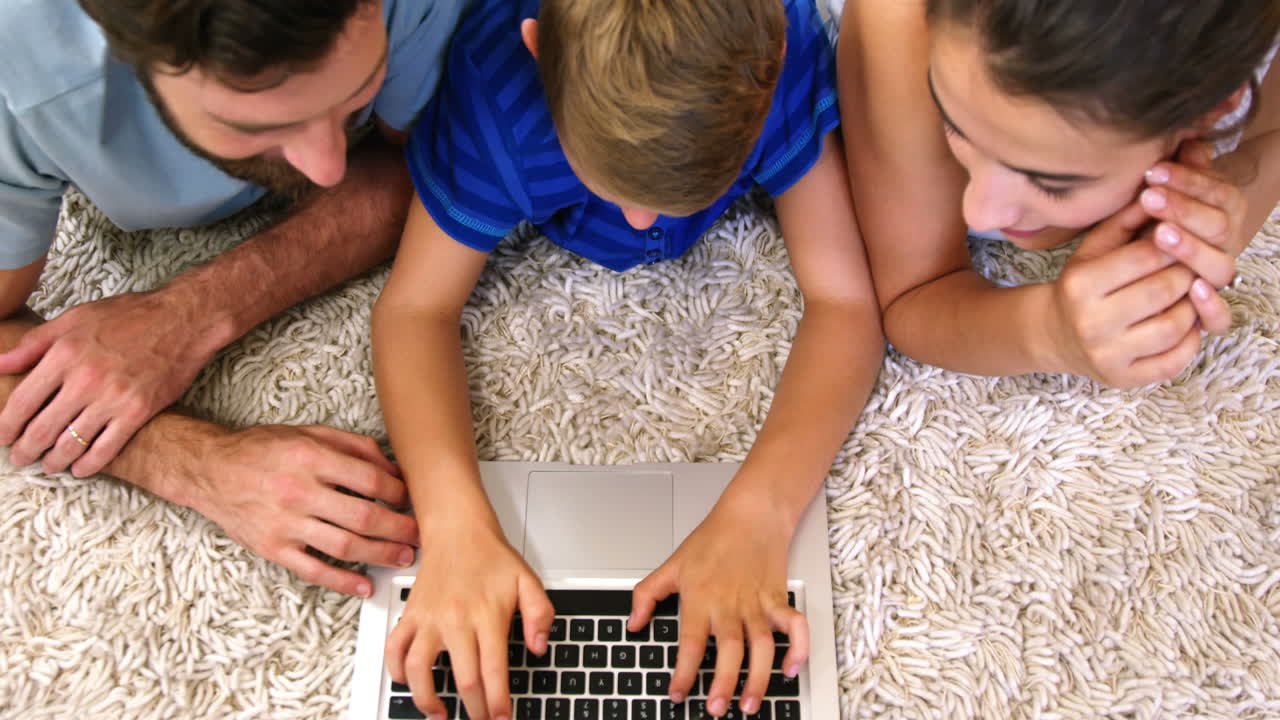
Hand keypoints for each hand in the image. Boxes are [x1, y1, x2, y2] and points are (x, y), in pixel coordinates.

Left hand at [0, 290, 217, 476]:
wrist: (182, 320)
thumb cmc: (130, 315)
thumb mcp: (75, 317)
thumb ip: (34, 343)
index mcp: (64, 354)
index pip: (22, 401)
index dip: (6, 425)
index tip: (2, 436)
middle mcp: (85, 379)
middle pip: (42, 428)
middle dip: (25, 450)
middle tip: (20, 457)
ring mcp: (113, 398)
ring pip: (71, 443)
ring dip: (54, 461)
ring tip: (48, 465)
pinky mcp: (138, 412)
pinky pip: (106, 448)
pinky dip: (89, 464)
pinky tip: (80, 469)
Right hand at [188, 424, 419, 595]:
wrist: (210, 470)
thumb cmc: (262, 450)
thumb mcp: (310, 432)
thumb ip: (354, 446)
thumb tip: (393, 467)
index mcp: (310, 457)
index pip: (370, 480)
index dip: (398, 492)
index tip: (411, 499)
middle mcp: (298, 491)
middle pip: (363, 517)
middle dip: (399, 529)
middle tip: (418, 535)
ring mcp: (285, 523)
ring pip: (344, 546)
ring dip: (380, 555)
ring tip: (402, 557)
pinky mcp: (273, 548)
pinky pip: (313, 570)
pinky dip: (342, 581)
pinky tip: (364, 585)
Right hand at [387, 517, 553, 719]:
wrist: (457, 530)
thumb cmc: (491, 557)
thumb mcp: (528, 581)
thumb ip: (539, 615)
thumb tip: (539, 646)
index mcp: (486, 616)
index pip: (493, 670)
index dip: (497, 703)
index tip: (502, 719)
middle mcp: (455, 620)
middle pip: (463, 679)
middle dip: (474, 710)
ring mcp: (428, 620)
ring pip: (419, 670)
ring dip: (427, 700)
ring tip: (440, 714)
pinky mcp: (411, 615)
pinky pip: (394, 649)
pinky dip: (397, 671)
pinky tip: (409, 682)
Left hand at [629, 491, 807, 717]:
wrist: (751, 514)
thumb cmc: (713, 538)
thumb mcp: (671, 565)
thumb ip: (647, 595)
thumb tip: (633, 624)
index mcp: (701, 598)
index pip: (689, 643)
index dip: (683, 673)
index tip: (677, 694)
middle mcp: (730, 604)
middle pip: (729, 650)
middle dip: (724, 683)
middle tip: (717, 709)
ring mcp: (757, 603)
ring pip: (761, 647)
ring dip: (759, 678)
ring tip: (750, 705)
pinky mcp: (778, 598)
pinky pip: (793, 626)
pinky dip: (797, 647)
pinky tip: (791, 669)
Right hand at [1052, 200, 1202, 387]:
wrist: (1054, 334)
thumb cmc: (1080, 286)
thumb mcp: (1092, 249)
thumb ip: (1124, 221)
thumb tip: (1158, 190)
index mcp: (1080, 285)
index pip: (1144, 257)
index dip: (1173, 243)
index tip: (1184, 237)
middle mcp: (1091, 323)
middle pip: (1163, 289)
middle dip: (1186, 272)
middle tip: (1192, 264)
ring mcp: (1108, 355)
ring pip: (1175, 325)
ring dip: (1193, 306)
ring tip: (1189, 292)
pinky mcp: (1124, 379)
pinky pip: (1174, 359)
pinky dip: (1190, 339)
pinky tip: (1184, 323)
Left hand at [1138, 139, 1246, 333]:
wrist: (1135, 268)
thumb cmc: (1147, 223)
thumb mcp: (1156, 193)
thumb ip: (1174, 167)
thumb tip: (1186, 139)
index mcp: (1220, 211)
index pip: (1216, 192)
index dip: (1188, 181)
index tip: (1152, 171)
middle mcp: (1223, 245)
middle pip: (1218, 226)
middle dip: (1184, 209)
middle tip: (1149, 196)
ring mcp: (1214, 280)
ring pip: (1219, 267)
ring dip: (1192, 249)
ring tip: (1160, 234)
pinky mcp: (1203, 316)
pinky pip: (1220, 318)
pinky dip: (1212, 306)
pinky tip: (1192, 289)